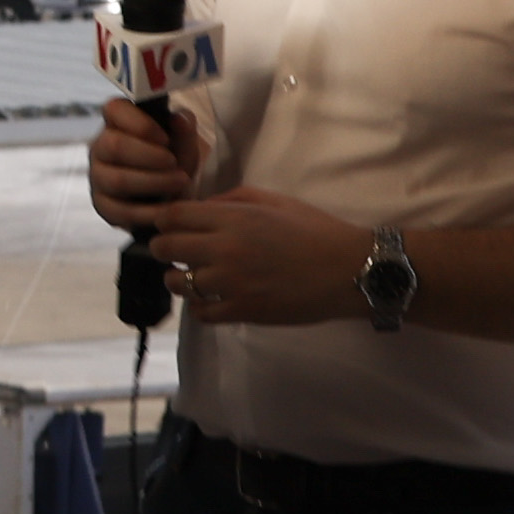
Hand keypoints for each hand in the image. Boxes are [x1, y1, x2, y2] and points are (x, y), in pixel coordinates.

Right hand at [85, 93, 206, 229]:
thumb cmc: (174, 161)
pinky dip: (149, 211)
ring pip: (116, 179)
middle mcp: (101, 147)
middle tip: (174, 163)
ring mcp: (98, 177)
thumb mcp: (185, 144)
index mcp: (118, 123)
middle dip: (149, 156)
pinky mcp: (102, 205)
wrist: (174, 195)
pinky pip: (119, 210)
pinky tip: (168, 208)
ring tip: (179, 182)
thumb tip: (177, 119)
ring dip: (153, 182)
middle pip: (113, 145)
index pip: (114, 110)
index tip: (165, 138)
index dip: (141, 124)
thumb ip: (184, 130)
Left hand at [121, 185, 372, 327]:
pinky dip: (201, 307)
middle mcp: (224, 249)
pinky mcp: (243, 310)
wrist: (350, 269)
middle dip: (164, 248)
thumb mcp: (274, 201)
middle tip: (175, 252)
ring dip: (180, 280)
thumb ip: (232, 200)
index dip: (163, 220)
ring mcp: (231, 283)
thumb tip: (199, 208)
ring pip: (178, 283)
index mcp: (232, 219)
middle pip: (165, 248)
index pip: (171, 216)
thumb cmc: (315, 230)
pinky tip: (213, 299)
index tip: (169, 226)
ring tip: (195, 278)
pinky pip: (201, 312)